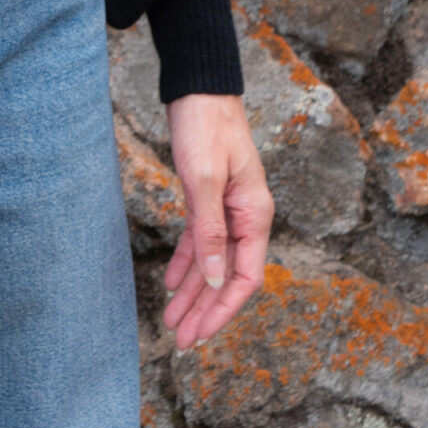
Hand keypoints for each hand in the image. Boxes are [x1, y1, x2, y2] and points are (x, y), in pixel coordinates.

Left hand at [161, 93, 272, 350]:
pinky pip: (199, 240)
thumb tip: (214, 280)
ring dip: (193, 293)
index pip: (245, 278)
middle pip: (227, 276)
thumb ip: (210, 231)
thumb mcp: (203, 179)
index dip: (224, 309)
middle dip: (204, 310)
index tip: (201, 333)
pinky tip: (172, 282)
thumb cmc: (205, 126)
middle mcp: (246, 217)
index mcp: (255, 215)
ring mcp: (227, 208)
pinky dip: (186, 262)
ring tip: (172, 321)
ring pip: (211, 262)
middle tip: (180, 340)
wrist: (198, 87)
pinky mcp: (208, 197)